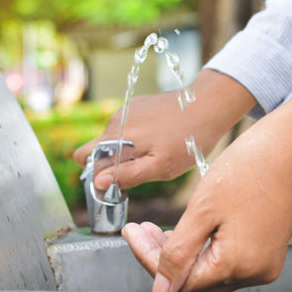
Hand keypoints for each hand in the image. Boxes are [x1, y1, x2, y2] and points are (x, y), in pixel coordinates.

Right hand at [73, 69, 255, 189]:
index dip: (97, 176)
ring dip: (125, 151)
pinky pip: (125, 128)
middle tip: (137, 172)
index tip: (118, 186)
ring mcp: (125, 110)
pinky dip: (134, 138)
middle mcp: (115, 121)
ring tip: (154, 153)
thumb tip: (98, 182)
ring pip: (112, 140)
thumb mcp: (161, 167)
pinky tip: (158, 139)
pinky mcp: (135, 105)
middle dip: (109, 164)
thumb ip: (127, 175)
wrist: (207, 105)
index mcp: (117, 137)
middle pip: (96, 149)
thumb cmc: (187, 140)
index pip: (85, 159)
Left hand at [122, 99, 291, 291]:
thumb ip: (179, 251)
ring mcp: (264, 262)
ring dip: (182, 251)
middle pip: (195, 278)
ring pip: (210, 269)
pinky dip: (204, 246)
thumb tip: (163, 286)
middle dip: (163, 255)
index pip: (180, 280)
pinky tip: (188, 228)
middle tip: (140, 229)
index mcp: (238, 265)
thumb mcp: (203, 209)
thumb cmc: (251, 168)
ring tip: (157, 227)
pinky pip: (227, 258)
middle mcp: (255, 272)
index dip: (150, 259)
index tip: (131, 235)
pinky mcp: (267, 248)